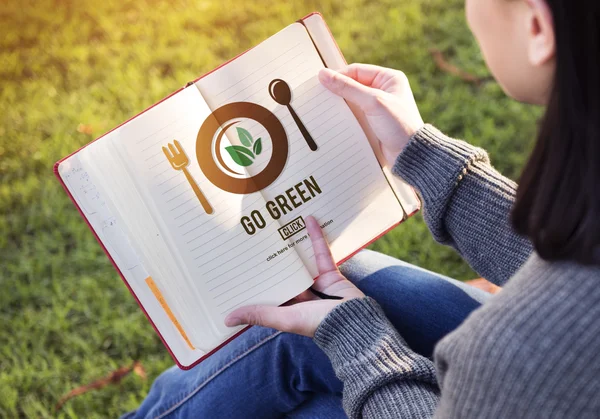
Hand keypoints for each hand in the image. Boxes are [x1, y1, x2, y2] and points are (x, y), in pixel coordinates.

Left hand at [224, 216, 364, 336]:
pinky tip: (308, 220)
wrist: (354, 322)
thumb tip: (226, 319)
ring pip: (301, 260)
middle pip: (283, 272)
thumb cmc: (317, 324)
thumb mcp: (284, 318)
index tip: (240, 264)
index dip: (255, 279)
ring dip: (292, 244)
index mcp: (287, 307)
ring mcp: (316, 283)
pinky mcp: (330, 272)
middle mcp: (300, 295)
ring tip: (279, 226)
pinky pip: (321, 252)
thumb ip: (259, 314)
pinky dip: (316, 237)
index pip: (267, 290)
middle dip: (272, 258)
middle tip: (256, 236)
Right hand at [319, 64, 424, 166]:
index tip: (321, 83)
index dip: (339, 76)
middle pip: (353, 86)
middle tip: (319, 97)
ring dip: (340, 106)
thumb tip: (324, 75)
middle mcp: (384, 90)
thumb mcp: (373, 102)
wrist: (409, 154)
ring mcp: (378, 107)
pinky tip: (334, 121)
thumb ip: (348, 88)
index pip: (357, 71)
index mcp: (389, 79)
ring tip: (324, 110)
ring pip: (352, 102)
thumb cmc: (398, 125)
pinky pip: (354, 115)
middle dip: (338, 92)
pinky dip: (344, 118)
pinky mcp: (373, 122)